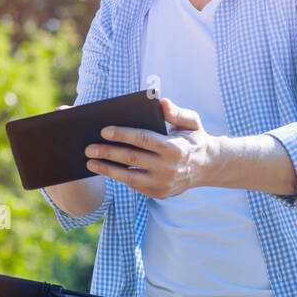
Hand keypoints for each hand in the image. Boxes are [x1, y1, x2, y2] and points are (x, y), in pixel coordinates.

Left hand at [84, 98, 219, 198]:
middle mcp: (169, 168)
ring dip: (107, 170)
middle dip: (108, 153)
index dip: (123, 135)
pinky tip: (104, 169)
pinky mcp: (159, 194)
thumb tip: (162, 102)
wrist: (208, 167)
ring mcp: (163, 184)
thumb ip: (176, 112)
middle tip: (88, 147)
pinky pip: (134, 186)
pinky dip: (118, 177)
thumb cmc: (194, 139)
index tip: (103, 131)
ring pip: (129, 177)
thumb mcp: (192, 122)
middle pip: (132, 159)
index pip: (143, 139)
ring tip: (90, 162)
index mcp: (174, 148)